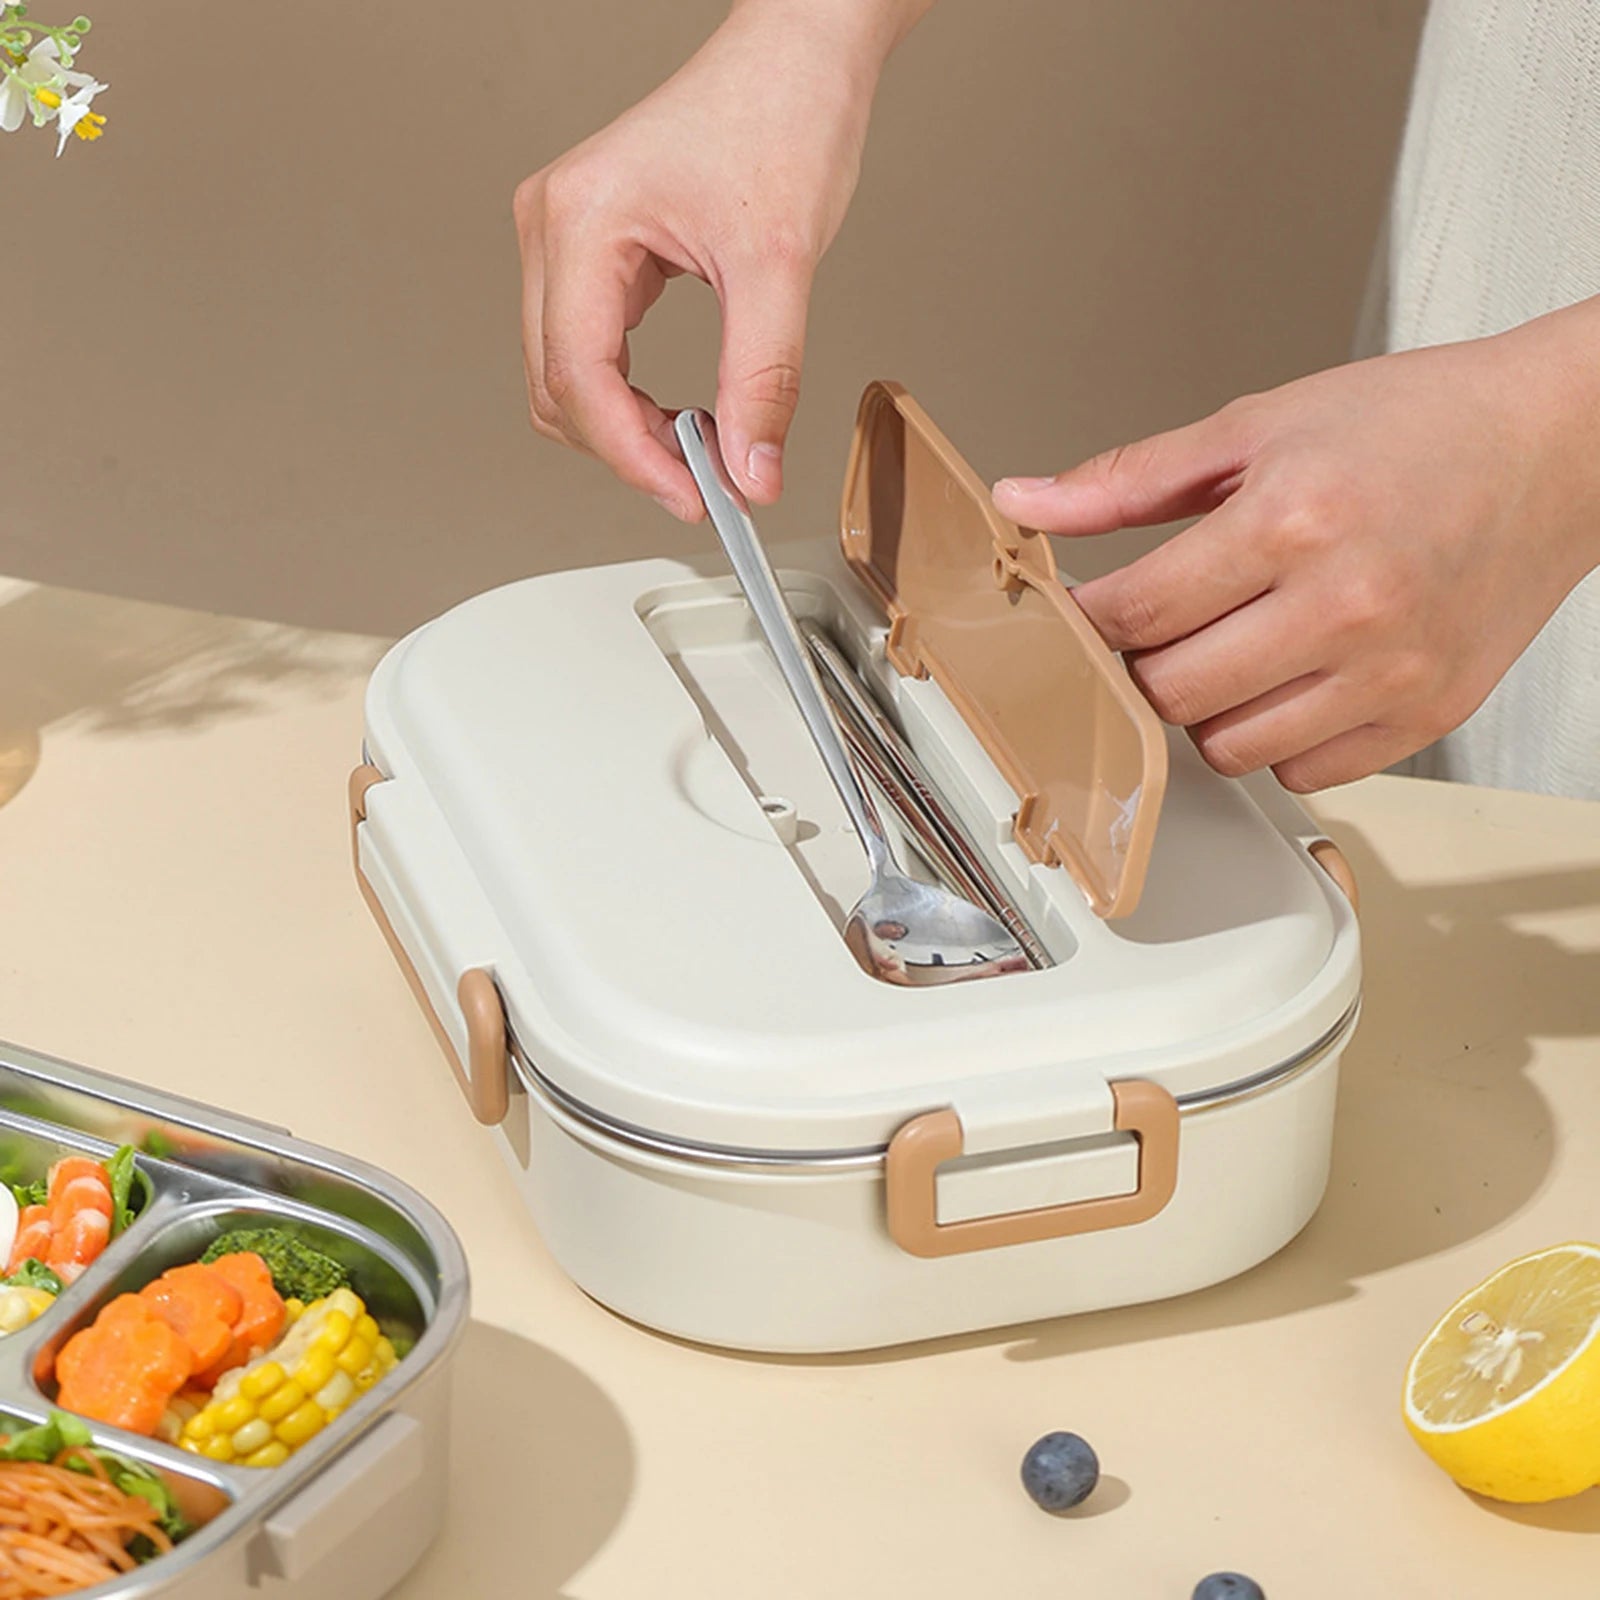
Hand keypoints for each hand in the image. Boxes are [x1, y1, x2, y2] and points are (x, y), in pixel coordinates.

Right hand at [514, 2, 920, 519]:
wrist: (798, 56)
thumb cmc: (782, 116)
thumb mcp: (780, 265)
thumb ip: (763, 380)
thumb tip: (750, 471)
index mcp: (581, 220)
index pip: (578, 377)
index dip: (632, 455)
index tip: (693, 497)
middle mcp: (554, 226)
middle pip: (556, 388)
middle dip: (628, 449)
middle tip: (706, 482)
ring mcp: (566, 239)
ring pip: (564, 378)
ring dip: (624, 430)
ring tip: (701, 447)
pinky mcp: (593, 250)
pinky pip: (586, 351)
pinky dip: (628, 398)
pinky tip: (682, 413)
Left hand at [992, 301, 1599, 790]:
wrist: (1561, 447)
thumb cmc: (1417, 426)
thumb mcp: (1259, 424)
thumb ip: (1130, 478)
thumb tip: (1024, 503)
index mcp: (1294, 521)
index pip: (1137, 612)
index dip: (1083, 620)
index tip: (1074, 613)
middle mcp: (1345, 606)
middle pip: (1171, 692)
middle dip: (1138, 665)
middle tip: (1151, 628)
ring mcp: (1389, 673)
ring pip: (1227, 748)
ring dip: (1202, 710)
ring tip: (1226, 648)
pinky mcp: (1424, 716)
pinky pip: (1301, 772)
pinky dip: (1273, 740)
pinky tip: (1285, 681)